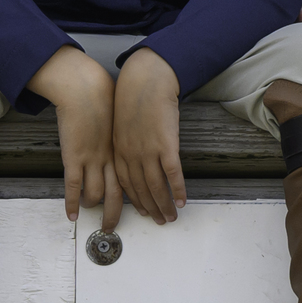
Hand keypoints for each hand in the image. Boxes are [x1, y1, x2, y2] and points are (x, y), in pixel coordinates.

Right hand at [26, 45, 120, 228]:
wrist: (86, 88)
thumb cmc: (103, 97)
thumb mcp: (120, 116)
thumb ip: (122, 131)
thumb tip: (127, 137)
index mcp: (123, 149)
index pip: (132, 181)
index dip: (138, 198)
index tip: (143, 210)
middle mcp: (109, 158)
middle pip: (118, 194)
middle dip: (120, 213)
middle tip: (120, 225)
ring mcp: (91, 159)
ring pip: (97, 193)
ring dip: (96, 208)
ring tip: (94, 216)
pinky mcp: (74, 156)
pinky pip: (73, 186)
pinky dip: (72, 203)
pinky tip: (73, 216)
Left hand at [113, 47, 184, 223]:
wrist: (146, 80)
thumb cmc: (136, 98)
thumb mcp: (123, 124)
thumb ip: (128, 143)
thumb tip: (137, 156)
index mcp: (119, 151)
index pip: (126, 184)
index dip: (136, 200)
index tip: (144, 211)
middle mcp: (131, 155)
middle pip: (141, 190)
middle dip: (151, 208)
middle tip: (160, 221)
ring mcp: (148, 151)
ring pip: (156, 187)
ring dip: (164, 205)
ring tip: (171, 218)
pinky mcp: (165, 145)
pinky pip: (172, 174)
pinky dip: (177, 190)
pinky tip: (182, 201)